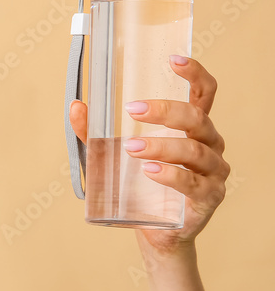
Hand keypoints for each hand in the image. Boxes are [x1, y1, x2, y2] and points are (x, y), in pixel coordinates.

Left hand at [70, 55, 229, 257]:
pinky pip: (193, 183)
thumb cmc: (139, 184)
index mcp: (192, 126)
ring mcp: (213, 171)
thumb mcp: (112, 153)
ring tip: (131, 148)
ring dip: (161, 145)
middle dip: (165, 110)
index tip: (174, 59)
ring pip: (195, 150)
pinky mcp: (208, 198)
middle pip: (197, 118)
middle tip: (133, 109)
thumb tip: (76, 106)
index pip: (203, 92)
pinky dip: (171, 175)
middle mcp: (209, 144)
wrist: (154, 230)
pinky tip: (150, 170)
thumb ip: (95, 131)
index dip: (194, 73)